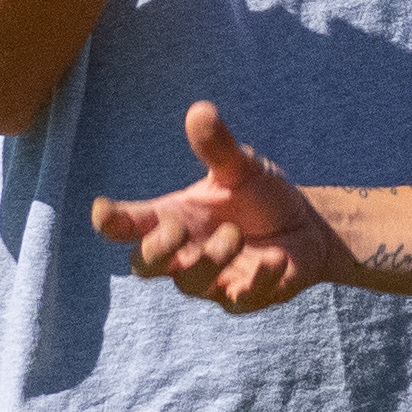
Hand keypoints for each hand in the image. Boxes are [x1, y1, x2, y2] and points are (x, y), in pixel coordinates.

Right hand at [90, 100, 351, 310]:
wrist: (308, 227)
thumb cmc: (258, 196)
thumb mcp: (241, 167)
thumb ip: (218, 147)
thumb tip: (200, 110)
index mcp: (174, 218)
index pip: (130, 225)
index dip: (112, 222)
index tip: (103, 211)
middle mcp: (185, 253)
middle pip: (145, 265)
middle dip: (155, 251)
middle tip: (177, 229)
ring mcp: (213, 280)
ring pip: (191, 284)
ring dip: (210, 259)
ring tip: (235, 233)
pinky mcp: (246, 298)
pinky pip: (241, 300)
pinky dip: (257, 281)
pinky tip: (275, 259)